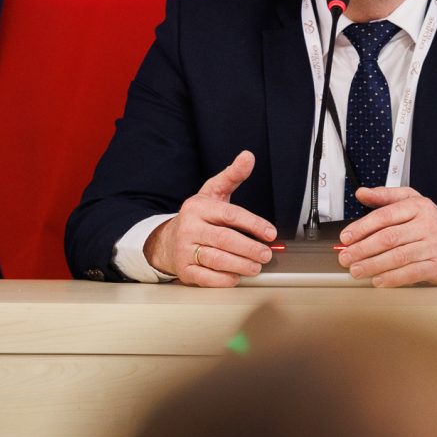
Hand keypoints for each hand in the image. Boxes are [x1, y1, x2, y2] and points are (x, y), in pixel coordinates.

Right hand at [145, 152, 281, 286]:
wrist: (167, 240)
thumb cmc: (197, 217)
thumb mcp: (212, 192)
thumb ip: (232, 176)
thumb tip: (248, 157)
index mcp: (198, 207)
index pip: (229, 215)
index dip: (252, 224)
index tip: (270, 233)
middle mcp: (190, 228)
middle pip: (224, 239)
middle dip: (249, 248)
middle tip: (266, 254)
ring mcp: (185, 250)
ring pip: (216, 259)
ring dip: (241, 265)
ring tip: (256, 266)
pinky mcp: (184, 270)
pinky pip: (206, 277)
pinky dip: (224, 279)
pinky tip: (236, 276)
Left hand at [337, 188, 436, 286]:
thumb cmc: (430, 224)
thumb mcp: (411, 202)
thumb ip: (385, 196)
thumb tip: (362, 193)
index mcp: (418, 207)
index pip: (385, 216)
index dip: (362, 228)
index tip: (346, 237)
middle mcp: (427, 225)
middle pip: (389, 238)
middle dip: (363, 249)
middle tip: (346, 257)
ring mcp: (433, 246)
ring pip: (397, 257)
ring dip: (373, 265)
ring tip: (356, 270)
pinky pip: (411, 273)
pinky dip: (392, 278)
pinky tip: (378, 280)